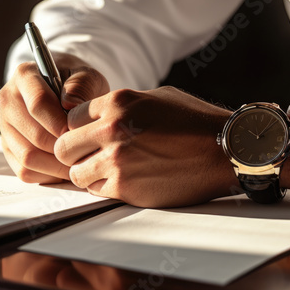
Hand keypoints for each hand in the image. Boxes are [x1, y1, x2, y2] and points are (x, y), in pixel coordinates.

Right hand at [0, 53, 108, 182]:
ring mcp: (5, 126)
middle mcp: (8, 100)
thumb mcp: (87, 76)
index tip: (77, 132)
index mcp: (24, 75)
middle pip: (33, 135)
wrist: (68, 93)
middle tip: (83, 153)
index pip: (37, 103)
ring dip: (56, 165)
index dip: (59, 123)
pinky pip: (24, 171)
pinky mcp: (8, 148)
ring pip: (27, 157)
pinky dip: (48, 175)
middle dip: (61, 148)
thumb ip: (82, 85)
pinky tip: (65, 167)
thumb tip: (70, 104)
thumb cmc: (78, 85)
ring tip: (77, 162)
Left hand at [54, 86, 238, 207]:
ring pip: (76, 173)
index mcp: (118, 102)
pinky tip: (125, 180)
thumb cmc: (196, 122)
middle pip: (64, 146)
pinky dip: (105, 188)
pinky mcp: (127, 188)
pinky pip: (96, 191)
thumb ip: (122, 107)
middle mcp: (113, 130)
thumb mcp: (156, 98)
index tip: (88, 136)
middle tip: (88, 156)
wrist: (225, 151)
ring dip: (88, 173)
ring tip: (109, 170)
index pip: (71, 117)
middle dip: (74, 153)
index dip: (79, 128)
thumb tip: (97, 118)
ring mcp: (117, 161)